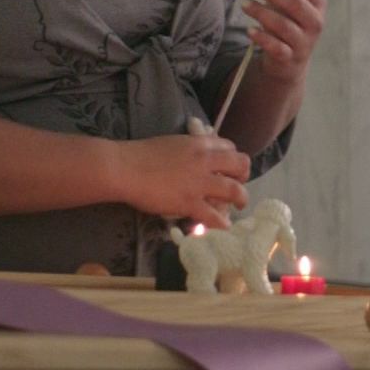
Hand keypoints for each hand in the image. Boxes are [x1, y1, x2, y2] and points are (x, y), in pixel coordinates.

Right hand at [117, 131, 250, 230]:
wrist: (126, 168)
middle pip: (240, 165)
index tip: (228, 168)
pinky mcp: (190, 203)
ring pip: (234, 190)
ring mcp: (199, 183)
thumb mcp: (174, 143)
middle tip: (238, 185)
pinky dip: (221, 223)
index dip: (232, 159)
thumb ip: (191, 149)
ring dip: (241, 199)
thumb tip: (198, 158)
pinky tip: (223, 227)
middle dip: (243, 176)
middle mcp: (205, 161)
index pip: (230, 147)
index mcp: (200, 144)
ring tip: (239, 205)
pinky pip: (214, 216)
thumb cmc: (142, 154)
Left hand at [242, 0, 326, 84]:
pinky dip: (262, 38)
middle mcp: (315, 22)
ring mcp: (304, 42)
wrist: (290, 62)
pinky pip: (276, 47)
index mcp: (317, 4)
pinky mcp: (290, 58)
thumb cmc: (289, 23)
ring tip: (245, 4)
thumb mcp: (287, 2)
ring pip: (284, 25)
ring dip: (261, 12)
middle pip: (295, 2)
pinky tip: (250, 30)